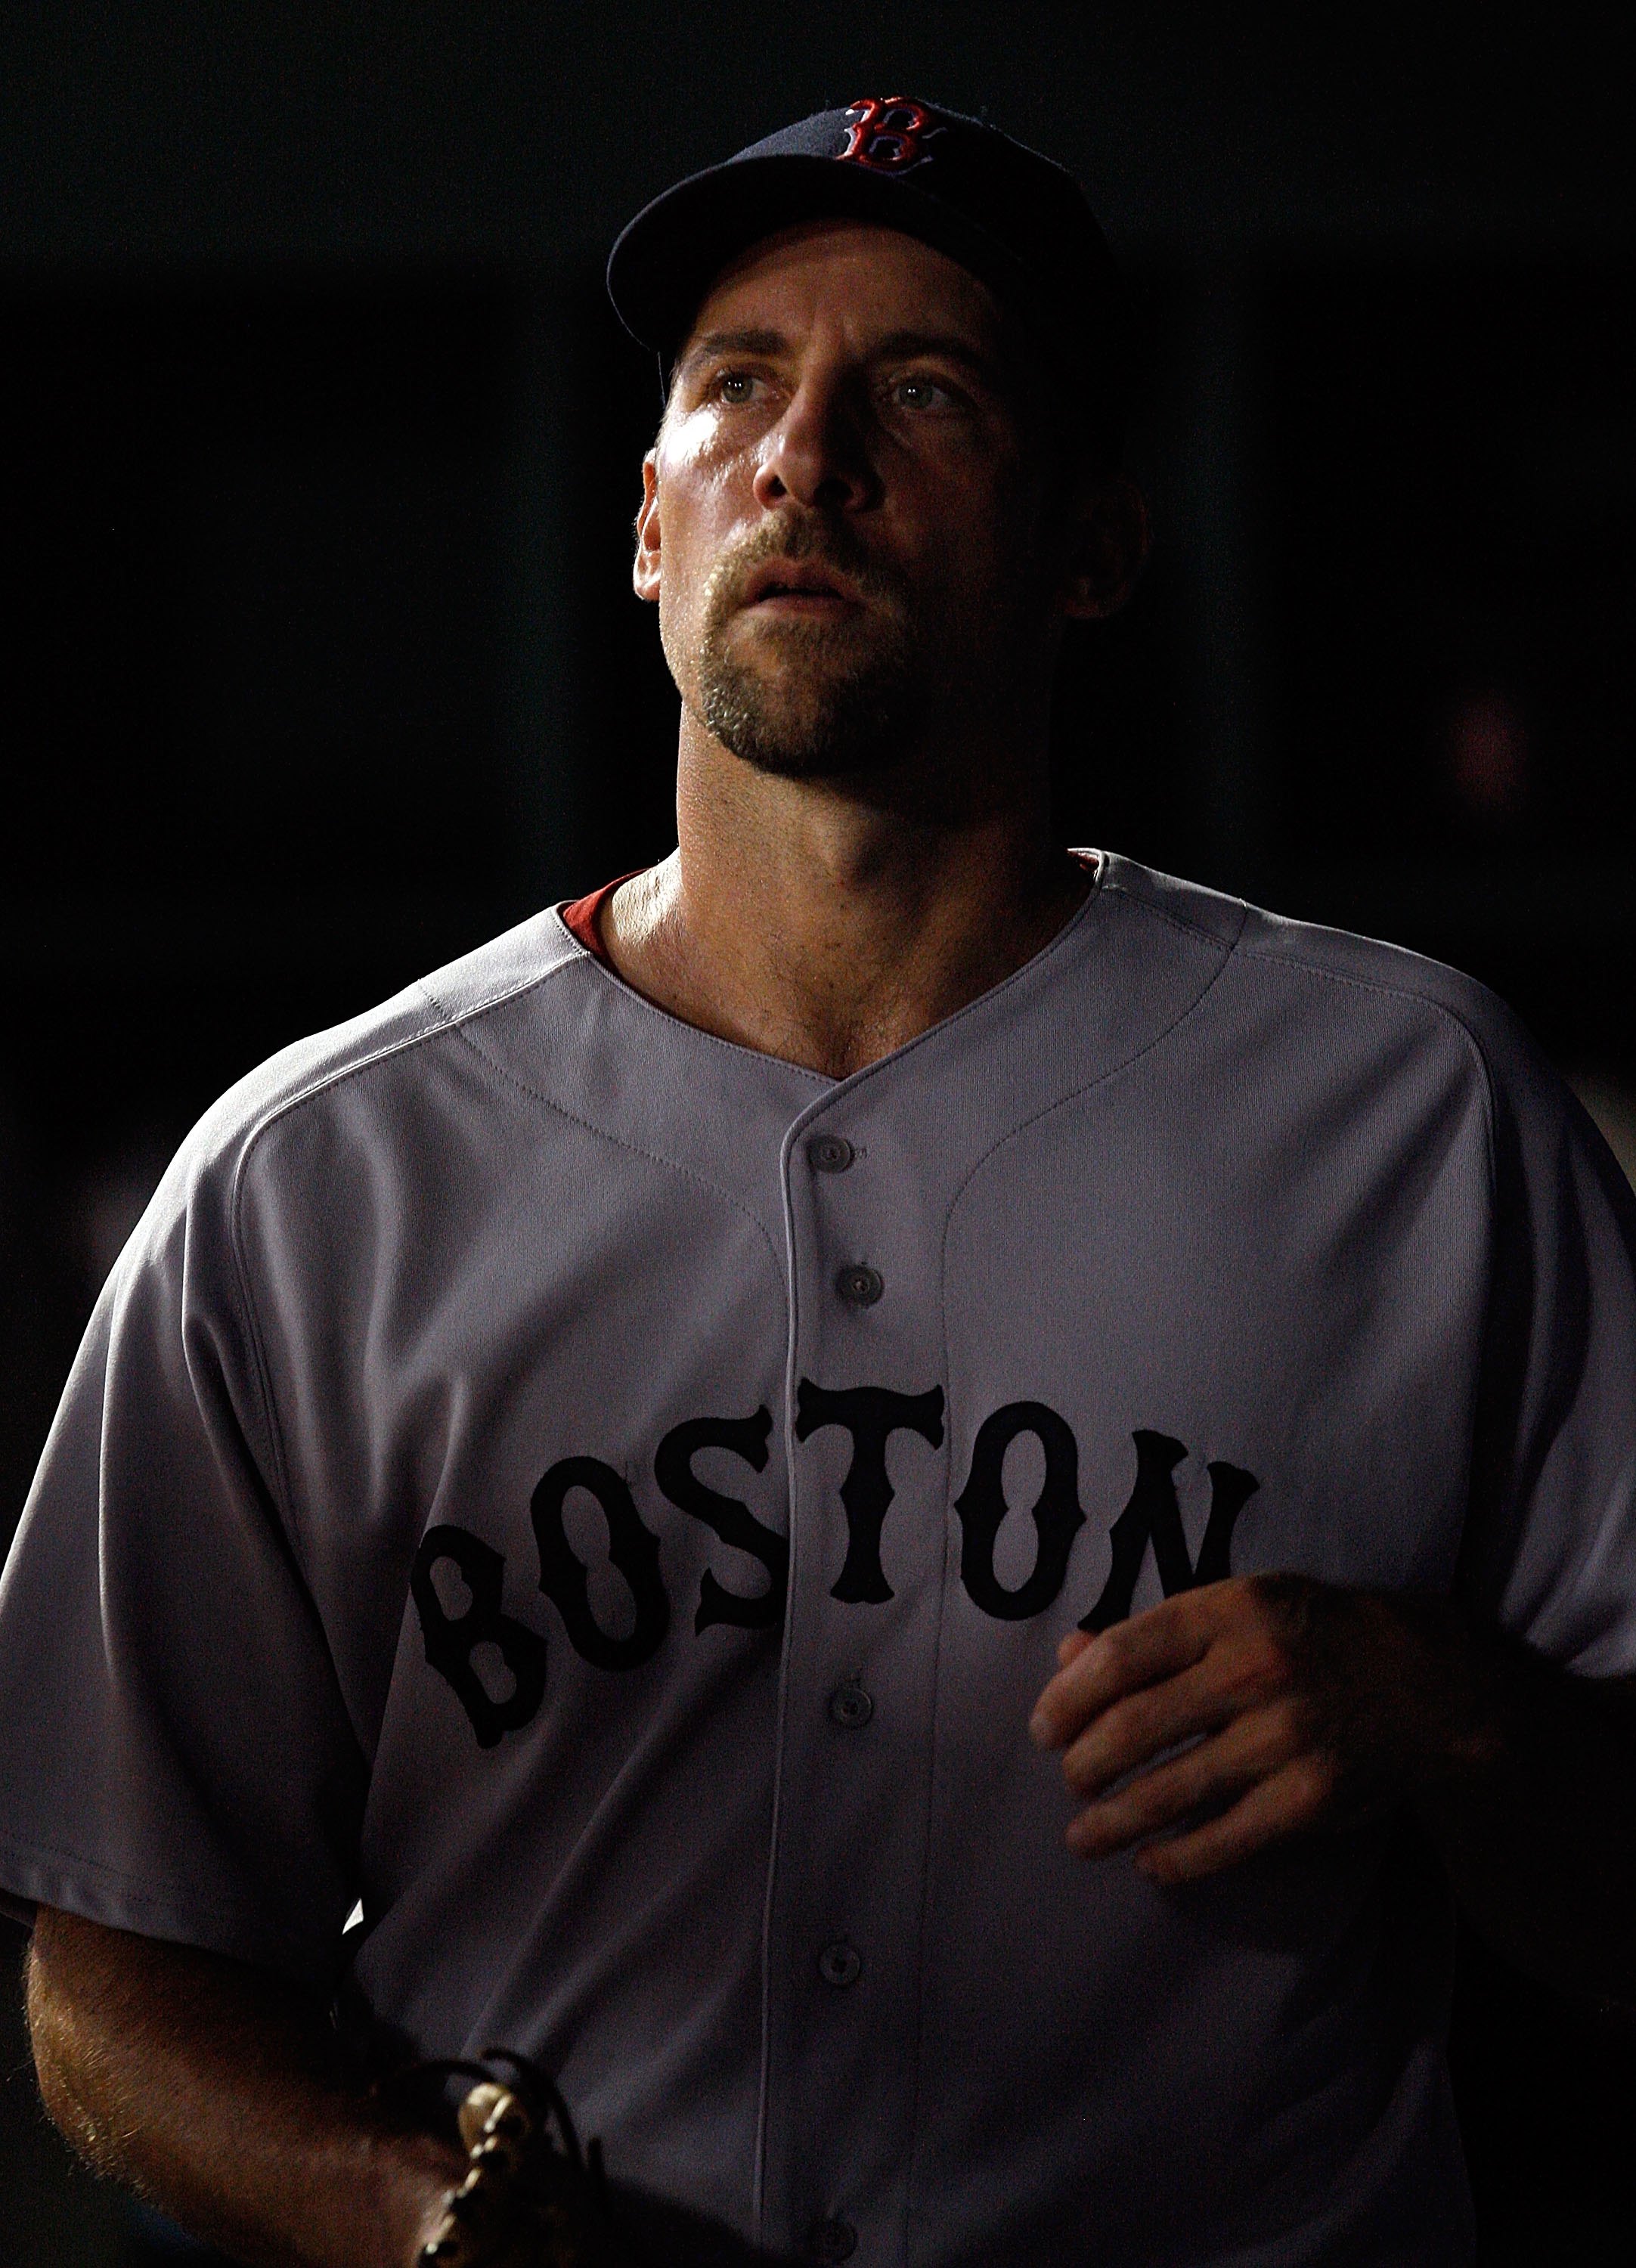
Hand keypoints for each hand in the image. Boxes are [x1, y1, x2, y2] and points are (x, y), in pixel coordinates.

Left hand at [1028, 1575, 1504, 1883]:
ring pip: (1170, 1790)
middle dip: (1084, 1764)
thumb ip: (1154, 1632)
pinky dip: (1178, 1858)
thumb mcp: (1238, 1607)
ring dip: (1113, 1822)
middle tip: (1070, 1780)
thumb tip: (1067, 1655)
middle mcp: (1254, 1671)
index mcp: (1228, 1612)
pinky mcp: (1310, 1797)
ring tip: (1083, 1837)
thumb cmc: (1312, 1635)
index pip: (1121, 1656)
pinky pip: (1226, 1838)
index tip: (1045, 1726)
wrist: (1427, 1682)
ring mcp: (1284, 1737)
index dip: (1068, 1697)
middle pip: (1134, 1727)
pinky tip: (1151, 1863)